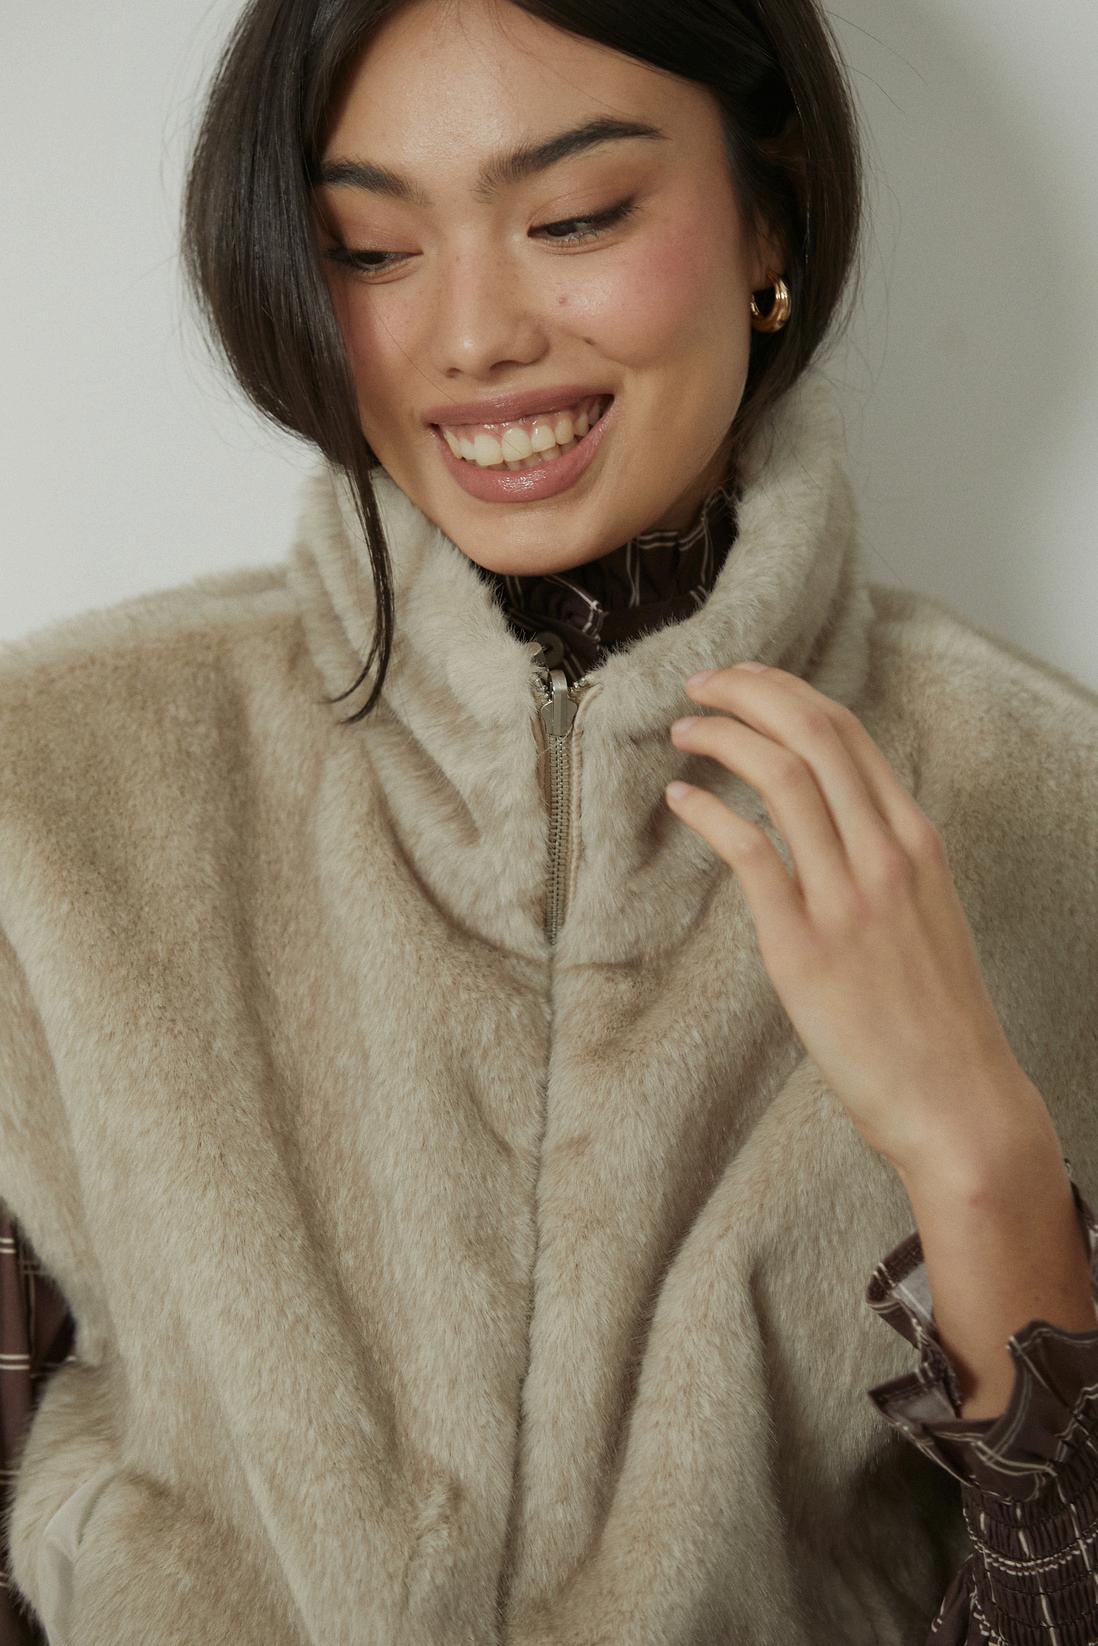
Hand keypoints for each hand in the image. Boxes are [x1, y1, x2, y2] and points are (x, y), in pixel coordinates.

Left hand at [665, 662, 1041, 1174]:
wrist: (957, 1100)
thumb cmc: (936, 1014)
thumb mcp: (925, 911)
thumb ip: (881, 858)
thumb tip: (828, 822)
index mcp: (917, 839)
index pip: (849, 732)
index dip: (787, 693)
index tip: (746, 682)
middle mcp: (887, 854)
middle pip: (815, 733)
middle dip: (750, 690)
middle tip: (701, 682)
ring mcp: (848, 898)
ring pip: (783, 776)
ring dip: (724, 738)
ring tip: (685, 730)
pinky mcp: (805, 947)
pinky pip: (751, 852)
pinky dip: (709, 813)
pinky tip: (680, 800)